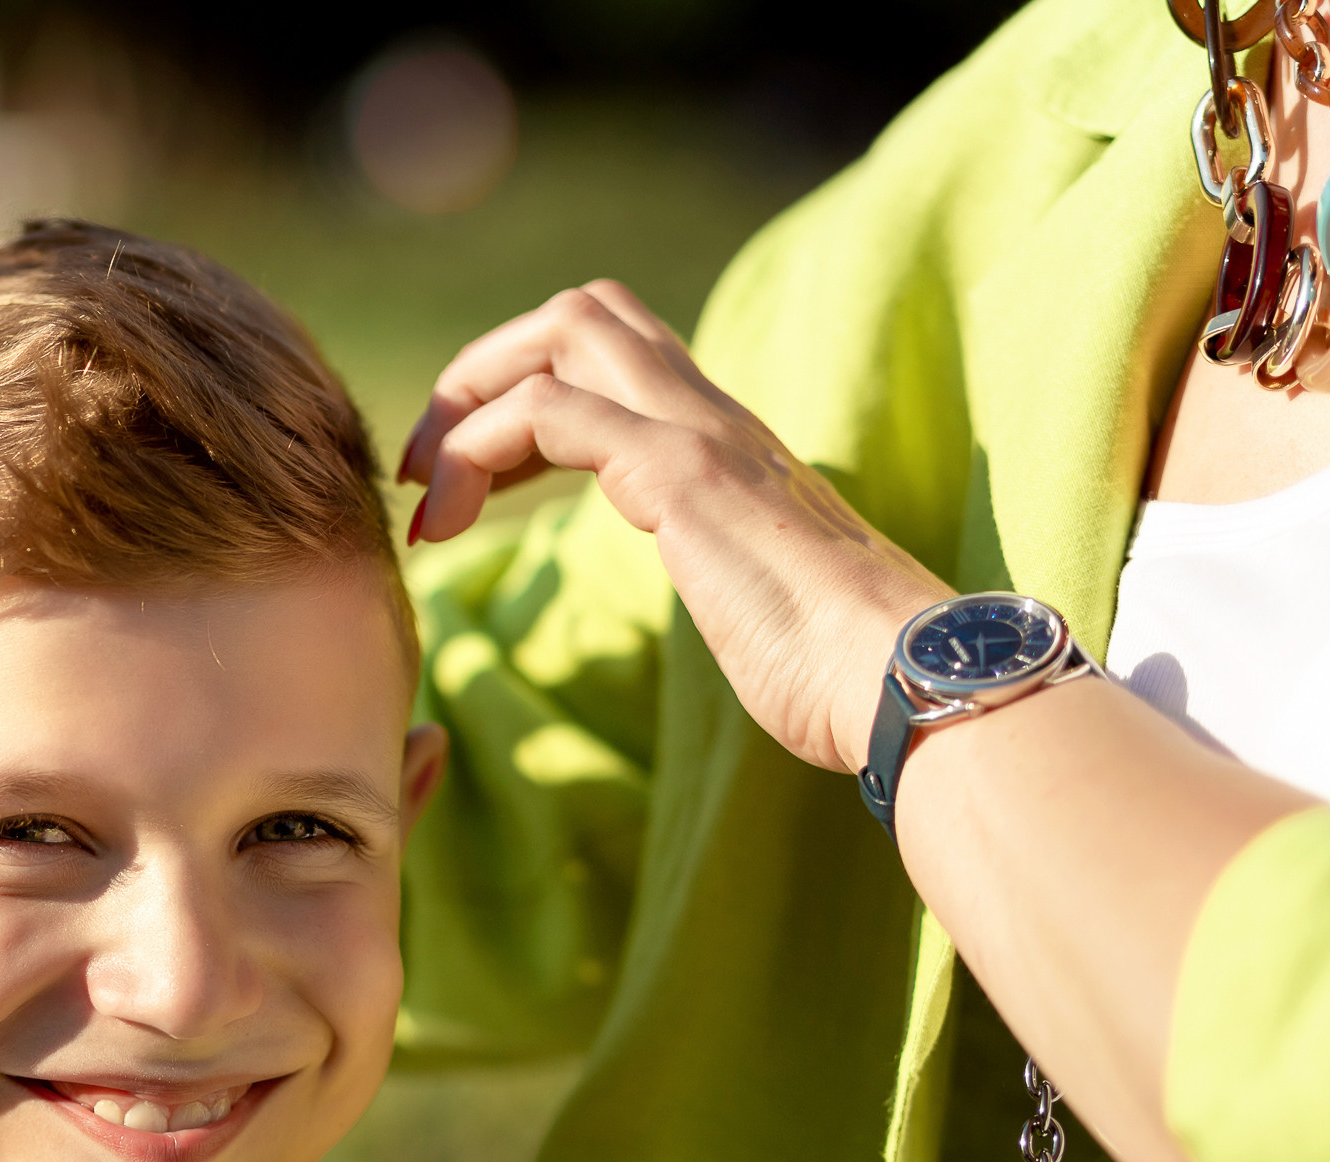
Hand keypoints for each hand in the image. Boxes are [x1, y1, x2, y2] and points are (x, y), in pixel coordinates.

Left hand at [399, 281, 950, 772]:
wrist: (905, 680)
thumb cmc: (840, 667)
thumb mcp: (761, 593)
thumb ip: (729, 562)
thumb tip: (728, 590)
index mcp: (725, 441)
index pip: (613, 352)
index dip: (521, 391)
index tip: (464, 482)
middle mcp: (711, 416)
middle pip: (578, 313)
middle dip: (480, 371)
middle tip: (426, 467)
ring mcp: (697, 435)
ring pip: (560, 333)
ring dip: (465, 402)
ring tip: (424, 493)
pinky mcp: (680, 475)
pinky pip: (551, 412)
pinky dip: (476, 447)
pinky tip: (449, 519)